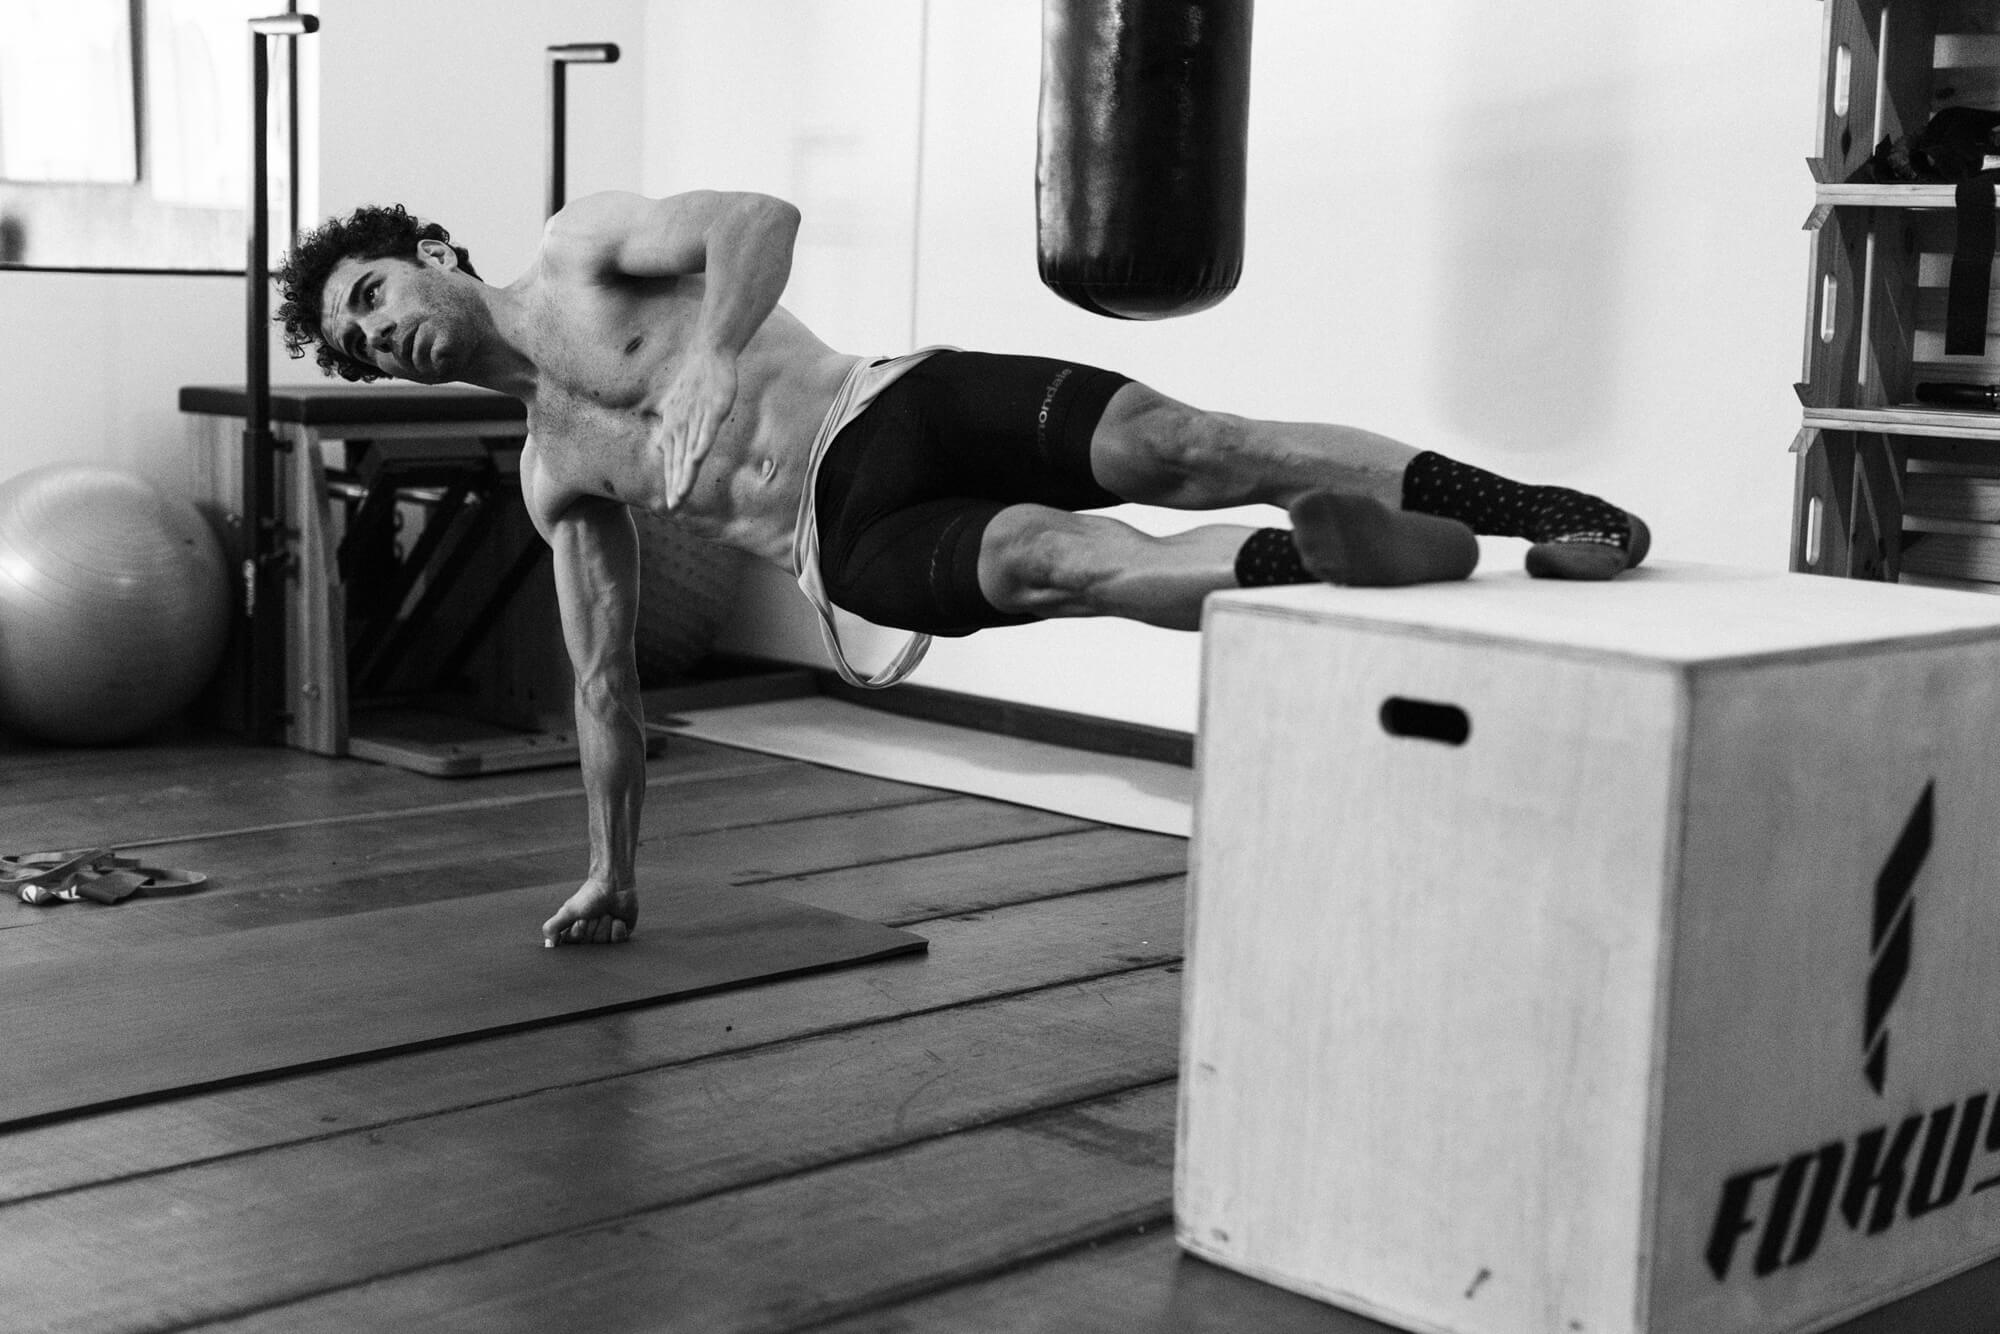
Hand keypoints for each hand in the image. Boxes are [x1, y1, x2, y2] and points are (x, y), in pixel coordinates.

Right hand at [542, 877, 637, 945]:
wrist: (613, 884)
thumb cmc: (589, 896)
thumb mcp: (568, 911)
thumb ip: (552, 927)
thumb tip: (548, 945)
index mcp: (576, 933)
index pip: (575, 944)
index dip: (579, 931)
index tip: (582, 918)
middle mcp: (590, 937)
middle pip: (590, 945)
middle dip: (593, 926)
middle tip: (595, 913)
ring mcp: (606, 937)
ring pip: (604, 943)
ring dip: (605, 924)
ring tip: (607, 913)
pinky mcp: (621, 934)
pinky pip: (618, 941)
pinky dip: (617, 927)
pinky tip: (617, 918)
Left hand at [658, 349, 738, 509]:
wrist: (707, 354)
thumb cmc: (695, 380)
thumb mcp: (680, 406)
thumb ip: (675, 427)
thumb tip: (661, 443)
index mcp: (674, 427)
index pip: (672, 460)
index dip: (671, 482)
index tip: (670, 505)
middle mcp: (681, 425)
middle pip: (678, 461)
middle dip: (675, 485)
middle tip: (672, 508)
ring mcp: (696, 418)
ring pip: (689, 451)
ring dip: (684, 473)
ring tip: (680, 493)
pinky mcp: (712, 409)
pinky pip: (705, 430)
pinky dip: (700, 444)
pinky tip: (696, 459)